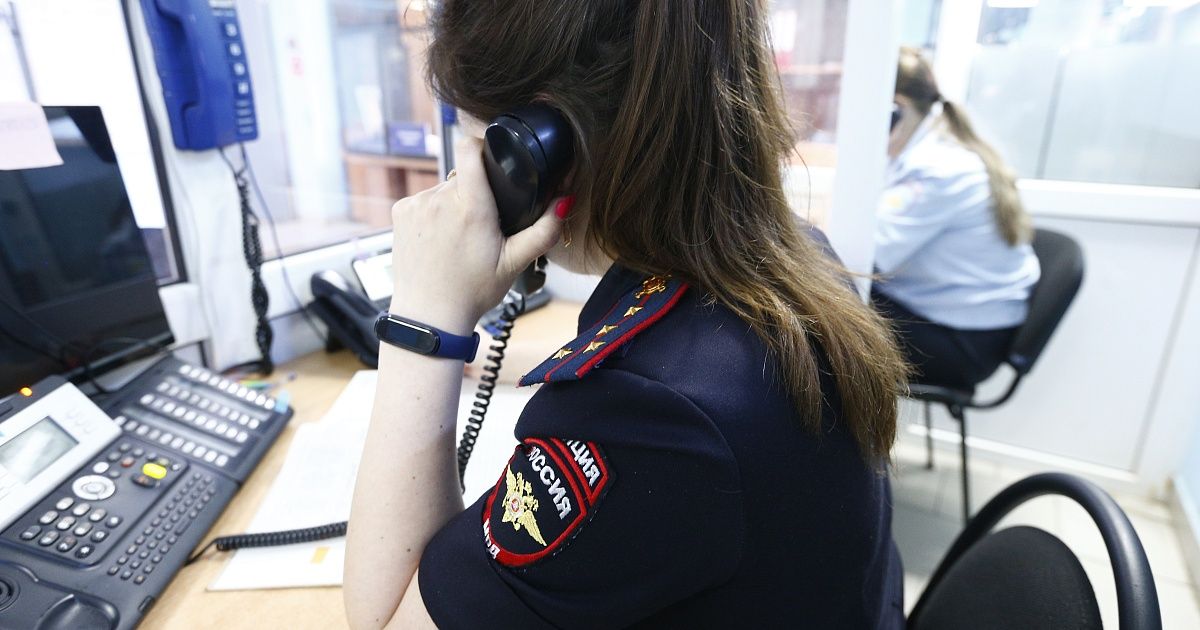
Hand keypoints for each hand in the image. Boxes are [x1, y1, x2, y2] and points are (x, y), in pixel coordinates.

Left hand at [387, 136, 565, 334]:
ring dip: (454, 203)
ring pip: (444, 188)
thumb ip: (543, 231)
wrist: (428, 316)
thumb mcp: (515, 264)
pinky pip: (424, 200)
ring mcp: (417, 204)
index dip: (483, 145)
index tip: (493, 157)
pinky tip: (439, 238)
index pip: (470, 148)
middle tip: (482, 225)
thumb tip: (564, 203)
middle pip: (463, 174)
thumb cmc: (472, 292)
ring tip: (459, 237)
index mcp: (471, 207)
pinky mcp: (400, 212)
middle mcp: (440, 199)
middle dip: (475, 192)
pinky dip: (433, 213)